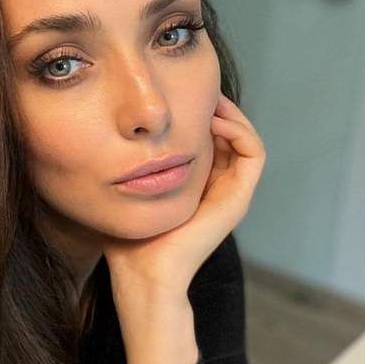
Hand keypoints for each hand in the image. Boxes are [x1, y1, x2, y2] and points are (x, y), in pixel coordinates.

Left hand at [103, 93, 265, 305]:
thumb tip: (110, 136)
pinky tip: (212, 120)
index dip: (199, 112)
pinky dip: (239, 130)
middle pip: (229, 134)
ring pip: (245, 138)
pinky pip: (254, 152)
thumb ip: (128, 167)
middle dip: (215, 107)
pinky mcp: (238, 198)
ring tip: (207, 100)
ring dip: (230, 113)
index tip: (176, 94)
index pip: (209, 138)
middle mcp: (217, 187)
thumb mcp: (128, 190)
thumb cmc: (128, 239)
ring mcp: (231, 193)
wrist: (142, 275)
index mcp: (196, 185)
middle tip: (195, 89)